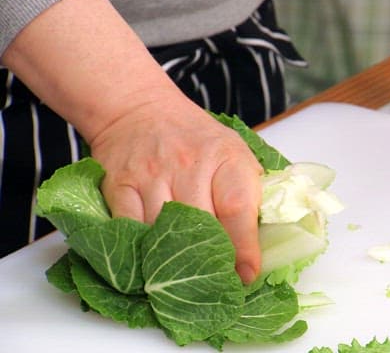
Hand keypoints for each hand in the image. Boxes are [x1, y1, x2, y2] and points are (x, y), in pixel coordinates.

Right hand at [1, 0, 263, 283]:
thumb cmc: (197, 139)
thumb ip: (252, 194)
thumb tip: (268, 243)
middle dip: (210, 260)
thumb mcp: (236, 154)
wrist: (141, 110)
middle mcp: (188, 165)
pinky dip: (140, 248)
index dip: (244, 249)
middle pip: (200, 227)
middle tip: (216, 283)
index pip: (237, 210)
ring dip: (174, 258)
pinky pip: (129, 228)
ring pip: (162, 232)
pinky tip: (150, 257)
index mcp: (226, 159)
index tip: (247, 276)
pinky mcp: (119, 185)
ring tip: (185, 274)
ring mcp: (150, 175)